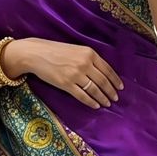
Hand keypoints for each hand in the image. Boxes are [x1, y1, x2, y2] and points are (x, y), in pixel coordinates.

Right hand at [2, 38, 122, 109]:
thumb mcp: (76, 50)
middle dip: (111, 92)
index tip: (120, 88)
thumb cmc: (55, 51)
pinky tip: (95, 105)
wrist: (36, 53)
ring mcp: (75, 75)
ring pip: (94, 90)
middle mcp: (84, 63)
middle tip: (115, 99)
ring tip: (107, 103)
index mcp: (89, 53)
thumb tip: (102, 74)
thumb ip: (89, 59)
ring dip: (102, 98)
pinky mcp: (66, 84)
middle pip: (103, 81)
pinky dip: (91, 102)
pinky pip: (82, 96)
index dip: (115, 80)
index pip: (108, 69)